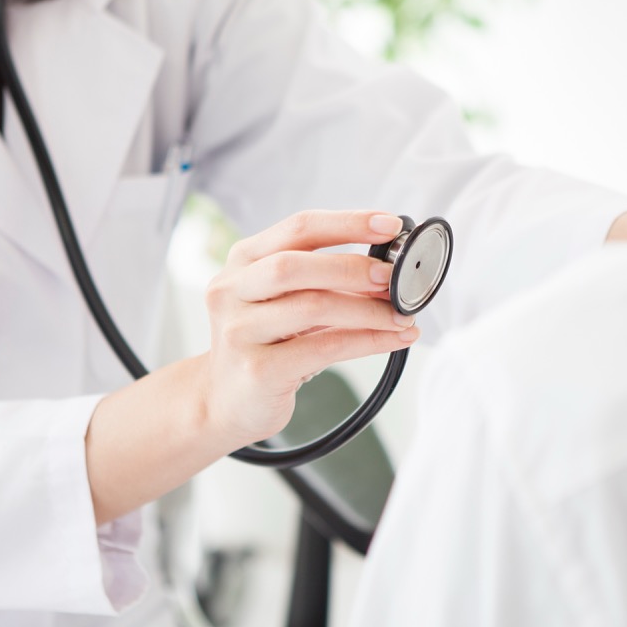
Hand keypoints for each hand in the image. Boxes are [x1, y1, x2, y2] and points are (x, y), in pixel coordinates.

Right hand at [200, 209, 421, 448]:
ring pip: (312, 307)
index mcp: (243, 260)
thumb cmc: (265, 346)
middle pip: (296, 264)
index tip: (390, 224)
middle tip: (393, 277)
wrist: (225, 403)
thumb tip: (387, 271)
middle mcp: (232, 290)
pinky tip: (393, 340)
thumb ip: (321, 280)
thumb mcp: (283, 302)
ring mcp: (239, 330)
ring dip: (367, 310)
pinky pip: (323, 349)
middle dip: (353, 267)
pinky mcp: (257, 370)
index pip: (298, 227)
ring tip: (401, 315)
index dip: (347, 223)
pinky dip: (366, 341)